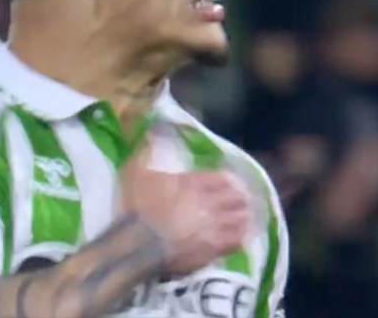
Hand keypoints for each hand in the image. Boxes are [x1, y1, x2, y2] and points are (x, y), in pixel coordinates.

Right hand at [121, 146, 251, 273]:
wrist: (136, 245)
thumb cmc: (136, 207)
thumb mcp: (134, 172)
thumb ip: (144, 149)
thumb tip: (148, 127)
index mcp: (192, 182)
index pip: (222, 178)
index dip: (229, 181)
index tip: (231, 183)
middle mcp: (208, 202)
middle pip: (235, 198)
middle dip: (239, 197)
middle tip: (239, 200)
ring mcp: (213, 227)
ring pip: (240, 219)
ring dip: (242, 216)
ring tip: (243, 217)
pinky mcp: (213, 250)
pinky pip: (236, 242)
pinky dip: (240, 237)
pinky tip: (241, 237)